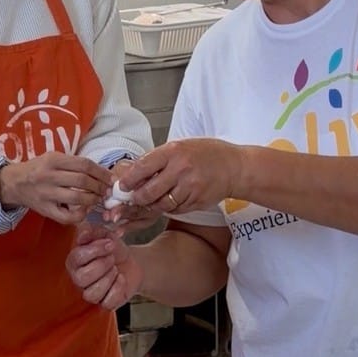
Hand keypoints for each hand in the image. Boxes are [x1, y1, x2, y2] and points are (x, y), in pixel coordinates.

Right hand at [0, 152, 111, 224]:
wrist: (15, 183)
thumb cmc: (39, 168)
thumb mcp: (54, 157)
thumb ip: (73, 163)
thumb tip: (101, 172)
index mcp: (53, 160)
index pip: (84, 165)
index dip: (101, 172)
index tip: (110, 178)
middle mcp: (49, 176)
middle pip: (82, 181)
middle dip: (99, 187)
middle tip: (106, 190)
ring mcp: (46, 194)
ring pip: (77, 199)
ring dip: (93, 200)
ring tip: (97, 198)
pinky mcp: (45, 210)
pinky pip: (66, 217)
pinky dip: (80, 215)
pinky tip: (84, 210)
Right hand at [66, 223, 142, 309]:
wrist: (131, 262)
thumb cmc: (113, 249)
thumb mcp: (104, 234)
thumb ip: (92, 231)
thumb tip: (82, 233)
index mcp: (75, 261)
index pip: (77, 258)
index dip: (95, 250)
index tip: (110, 244)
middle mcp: (79, 279)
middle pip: (82, 278)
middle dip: (102, 265)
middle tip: (112, 258)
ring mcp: (91, 292)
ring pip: (92, 294)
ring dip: (109, 278)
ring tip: (115, 269)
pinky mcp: (105, 303)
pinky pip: (107, 303)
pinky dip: (118, 288)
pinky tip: (121, 279)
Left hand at [118, 138, 243, 215]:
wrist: (234, 167)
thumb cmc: (207, 154)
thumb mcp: (181, 146)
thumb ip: (160, 158)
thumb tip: (135, 171)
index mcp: (174, 151)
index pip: (143, 167)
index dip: (129, 179)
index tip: (123, 186)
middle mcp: (180, 169)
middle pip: (148, 191)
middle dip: (137, 198)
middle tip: (133, 198)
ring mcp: (189, 187)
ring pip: (160, 204)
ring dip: (151, 205)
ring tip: (149, 201)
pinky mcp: (195, 201)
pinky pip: (175, 210)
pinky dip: (168, 208)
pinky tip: (169, 202)